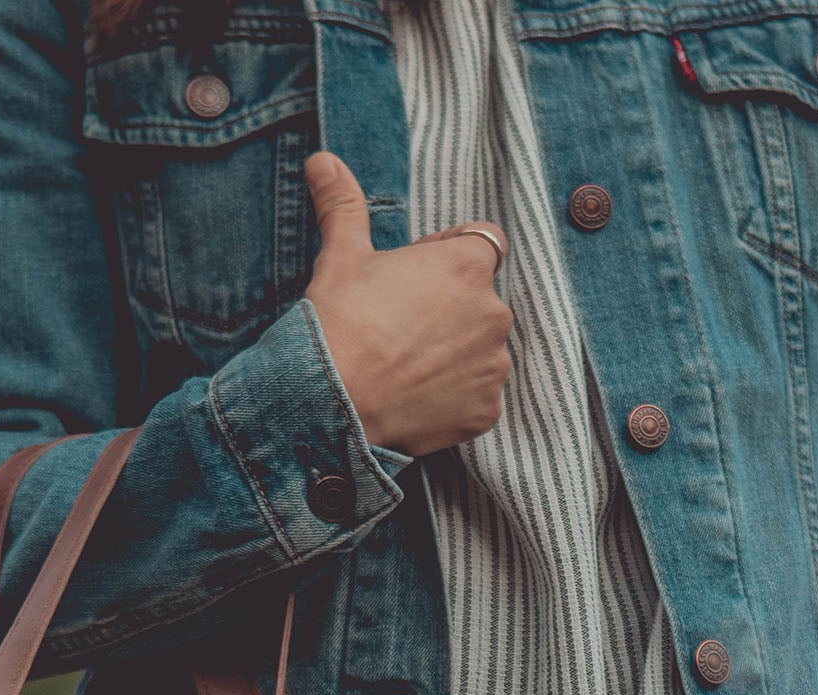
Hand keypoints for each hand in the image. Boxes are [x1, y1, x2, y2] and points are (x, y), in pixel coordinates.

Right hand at [302, 150, 510, 455]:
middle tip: (398, 326)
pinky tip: (415, 396)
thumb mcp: (341, 256)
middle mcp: (494, 313)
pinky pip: (477, 396)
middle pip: (480, 301)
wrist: (330, 403)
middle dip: (449, 309)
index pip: (483, 243)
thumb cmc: (338, 322)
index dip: (448, 255)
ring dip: (454, 353)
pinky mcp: (486, 412)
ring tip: (404, 365)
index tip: (413, 276)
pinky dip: (454, 397)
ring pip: (480, 350)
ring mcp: (493, 366)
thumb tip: (323, 160)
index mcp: (468, 265)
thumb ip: (344, 204)